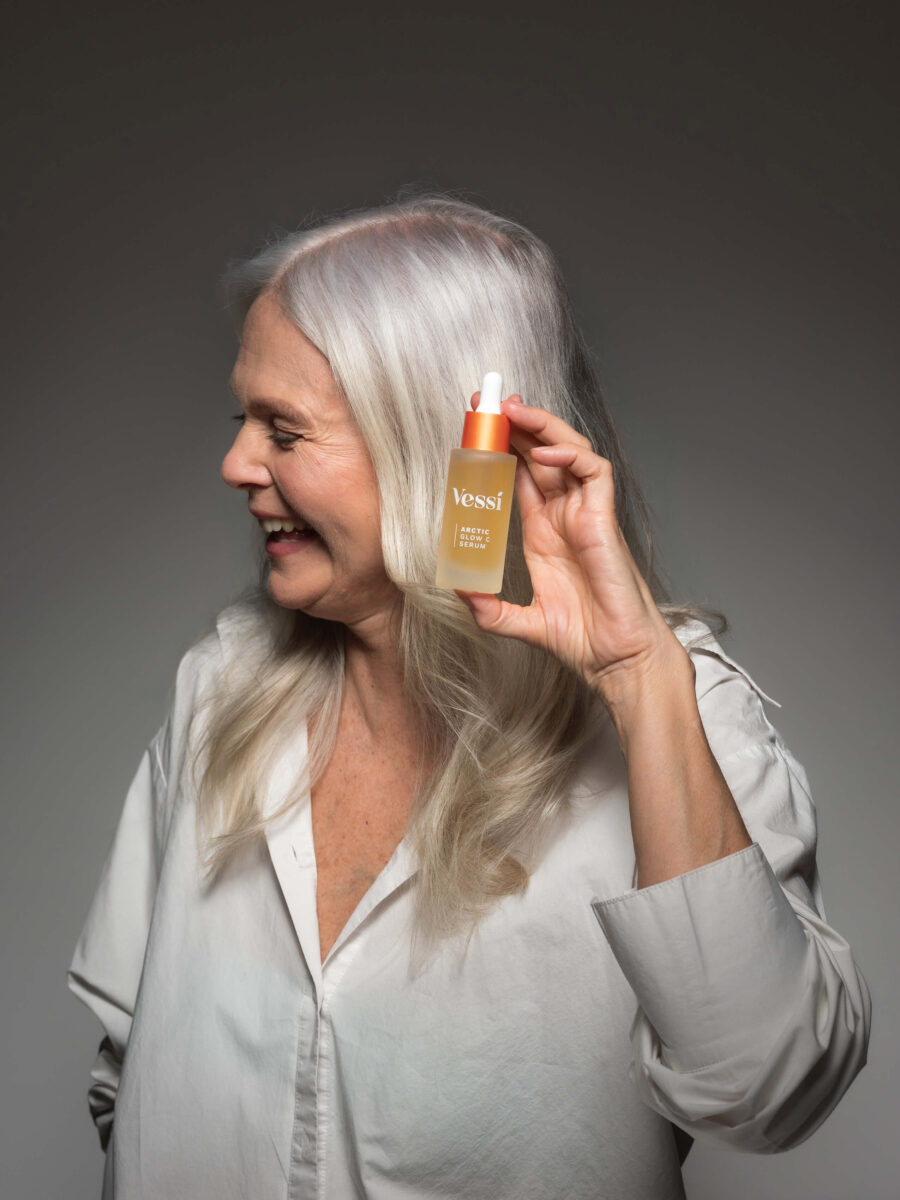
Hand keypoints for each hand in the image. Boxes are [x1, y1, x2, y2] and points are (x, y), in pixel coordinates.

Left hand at [455, 392, 687, 698]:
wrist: (615, 657)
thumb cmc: (581, 637)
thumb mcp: (518, 621)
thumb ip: (488, 608)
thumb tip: (456, 590)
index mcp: (541, 530)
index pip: (517, 475)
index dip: (497, 449)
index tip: (470, 428)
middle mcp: (563, 514)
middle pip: (539, 453)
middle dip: (514, 424)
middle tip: (484, 402)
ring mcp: (585, 513)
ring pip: (568, 450)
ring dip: (541, 426)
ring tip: (512, 409)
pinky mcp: (605, 517)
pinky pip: (594, 471)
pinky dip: (572, 455)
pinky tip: (546, 453)